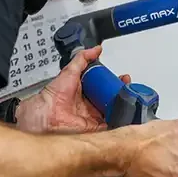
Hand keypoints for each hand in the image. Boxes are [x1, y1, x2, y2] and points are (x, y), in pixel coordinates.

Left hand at [15, 46, 130, 133]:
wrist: (47, 113)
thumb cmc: (53, 95)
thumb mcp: (70, 70)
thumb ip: (83, 58)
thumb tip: (96, 49)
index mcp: (85, 91)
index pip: (104, 86)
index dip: (113, 82)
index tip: (122, 78)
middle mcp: (89, 104)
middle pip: (110, 98)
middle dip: (121, 93)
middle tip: (128, 87)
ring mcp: (92, 116)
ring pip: (112, 111)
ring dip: (122, 105)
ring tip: (130, 98)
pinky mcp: (94, 127)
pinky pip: (109, 125)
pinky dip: (118, 121)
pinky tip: (125, 114)